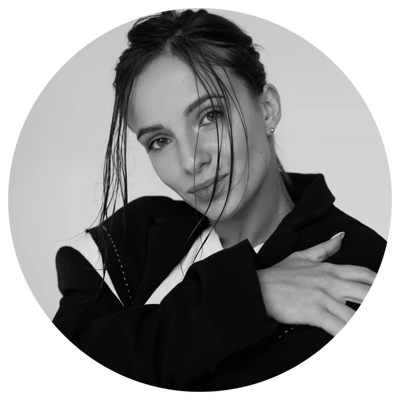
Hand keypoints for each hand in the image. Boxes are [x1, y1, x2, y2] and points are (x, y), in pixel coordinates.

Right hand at [256, 233, 378, 337]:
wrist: (258, 287)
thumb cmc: (279, 275)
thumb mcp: (302, 256)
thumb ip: (324, 248)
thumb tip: (341, 236)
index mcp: (330, 269)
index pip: (364, 274)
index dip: (378, 280)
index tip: (379, 285)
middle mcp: (330, 283)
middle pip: (367, 293)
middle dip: (374, 299)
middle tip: (372, 305)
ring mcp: (323, 298)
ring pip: (355, 315)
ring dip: (358, 321)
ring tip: (356, 324)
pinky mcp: (314, 313)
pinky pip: (338, 327)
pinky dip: (344, 332)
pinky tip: (345, 333)